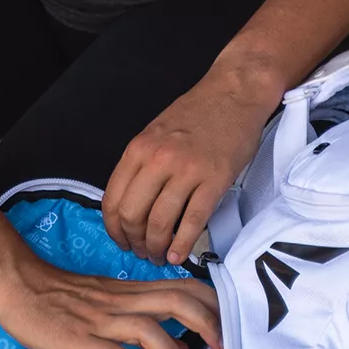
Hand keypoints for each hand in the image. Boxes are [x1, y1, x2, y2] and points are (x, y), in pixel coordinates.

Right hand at [0, 256, 223, 348]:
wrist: (18, 285)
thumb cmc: (59, 294)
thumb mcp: (105, 297)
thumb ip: (136, 311)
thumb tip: (173, 336)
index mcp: (129, 291)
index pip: (181, 287)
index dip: (211, 303)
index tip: (230, 322)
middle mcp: (122, 302)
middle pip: (176, 301)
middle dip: (207, 323)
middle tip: (222, 347)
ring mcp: (101, 321)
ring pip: (149, 328)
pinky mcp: (81, 340)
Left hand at [103, 66, 277, 266]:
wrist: (234, 93)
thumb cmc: (197, 113)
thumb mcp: (155, 133)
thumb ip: (141, 165)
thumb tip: (131, 205)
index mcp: (138, 149)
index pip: (114, 200)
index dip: (114, 229)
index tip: (121, 241)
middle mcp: (158, 160)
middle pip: (132, 216)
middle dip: (134, 242)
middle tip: (142, 252)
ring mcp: (187, 171)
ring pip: (160, 223)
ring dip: (156, 248)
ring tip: (160, 256)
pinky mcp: (214, 180)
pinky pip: (193, 221)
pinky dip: (182, 245)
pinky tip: (178, 255)